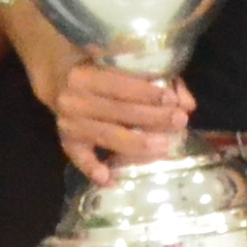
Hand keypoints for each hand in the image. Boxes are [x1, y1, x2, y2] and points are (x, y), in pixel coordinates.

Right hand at [47, 64, 190, 185]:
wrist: (59, 81)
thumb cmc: (100, 72)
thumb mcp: (122, 67)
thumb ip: (157, 79)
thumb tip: (187, 103)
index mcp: (84, 74)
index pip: (119, 85)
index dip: (147, 93)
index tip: (173, 100)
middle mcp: (73, 99)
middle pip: (117, 111)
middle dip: (151, 117)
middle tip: (179, 121)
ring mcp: (68, 123)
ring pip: (106, 135)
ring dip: (136, 143)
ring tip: (164, 146)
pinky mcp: (66, 141)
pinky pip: (79, 158)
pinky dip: (92, 169)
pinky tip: (109, 180)